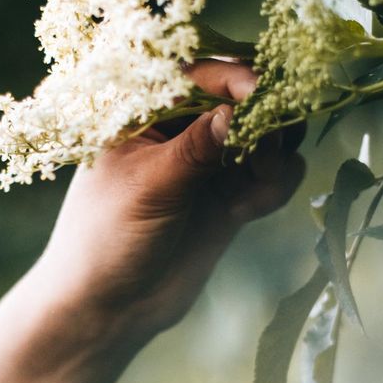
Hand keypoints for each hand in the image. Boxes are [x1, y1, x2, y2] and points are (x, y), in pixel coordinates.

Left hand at [34, 59, 305, 337]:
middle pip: (245, 98)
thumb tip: (239, 109)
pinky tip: (246, 212)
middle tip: (267, 150)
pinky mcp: (231, 197)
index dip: (235, 77)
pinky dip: (275, 186)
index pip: (198, 74)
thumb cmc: (106, 238)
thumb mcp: (149, 187)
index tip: (260, 94)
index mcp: (144, 111)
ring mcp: (209, 162)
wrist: (108, 308)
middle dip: (267, 117)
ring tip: (258, 184)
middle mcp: (181, 129)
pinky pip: (273, 175)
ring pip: (267, 136)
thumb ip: (196, 148)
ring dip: (275, 155)